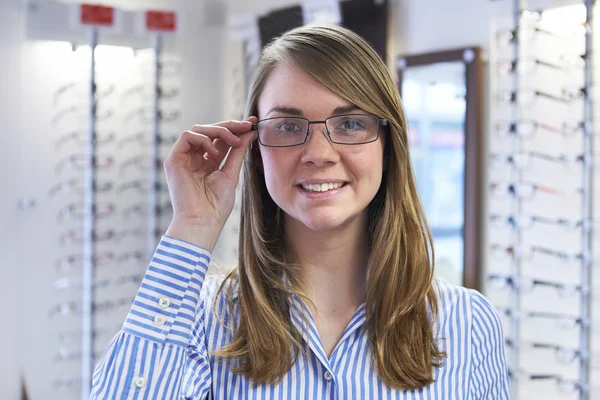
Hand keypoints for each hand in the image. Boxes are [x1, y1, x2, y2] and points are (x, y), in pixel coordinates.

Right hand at [163, 117, 256, 248]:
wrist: (203, 222)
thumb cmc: (216, 205)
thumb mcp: (231, 173)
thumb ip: (238, 152)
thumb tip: (250, 133)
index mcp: (208, 162)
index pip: (220, 138)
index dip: (236, 128)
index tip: (253, 123)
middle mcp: (194, 158)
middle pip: (210, 130)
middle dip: (230, 125)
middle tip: (247, 125)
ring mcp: (183, 158)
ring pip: (199, 129)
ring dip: (219, 131)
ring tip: (233, 142)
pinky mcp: (174, 160)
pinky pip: (187, 136)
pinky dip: (204, 139)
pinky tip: (215, 153)